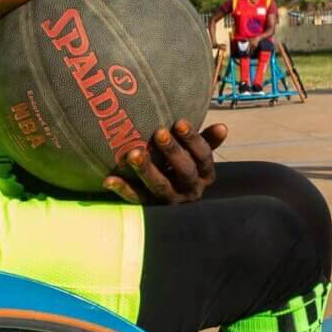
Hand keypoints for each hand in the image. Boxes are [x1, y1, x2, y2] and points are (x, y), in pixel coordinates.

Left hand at [104, 119, 227, 204]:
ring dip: (146, 170)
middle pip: (184, 171)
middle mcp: (190, 190)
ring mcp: (170, 201)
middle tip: (159, 132)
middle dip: (172, 151)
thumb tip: (223, 127)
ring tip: (133, 153)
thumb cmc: (183, 168)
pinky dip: (123, 190)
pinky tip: (109, 179)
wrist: (175, 208)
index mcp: (205, 176)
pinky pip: (136, 200)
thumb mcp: (197, 157)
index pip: (203, 157)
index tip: (179, 122)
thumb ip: (207, 142)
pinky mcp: (150, 208)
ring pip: (160, 186)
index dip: (193, 140)